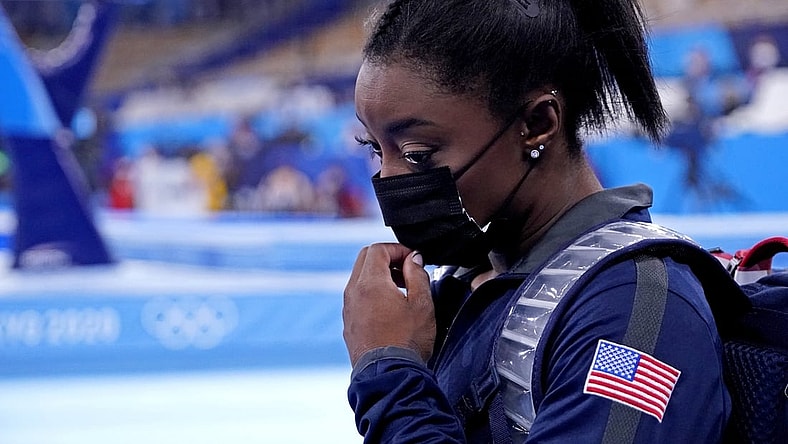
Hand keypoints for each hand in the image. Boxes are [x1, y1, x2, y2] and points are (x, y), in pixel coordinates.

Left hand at [343, 243, 434, 366]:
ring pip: (359, 277)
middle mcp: (353, 292)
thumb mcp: (422, 304)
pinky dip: (371, 292)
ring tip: (402, 290)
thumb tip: (413, 259)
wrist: (388, 375)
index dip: (398, 249)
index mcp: (370, 283)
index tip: (413, 260)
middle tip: (407, 270)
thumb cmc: (406, 342)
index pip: (378, 249)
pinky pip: (357, 296)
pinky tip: (390, 308)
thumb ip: (417, 275)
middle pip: (365, 258)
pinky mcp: (349, 323)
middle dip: (387, 258)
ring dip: (379, 275)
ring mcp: (348, 308)